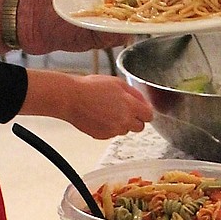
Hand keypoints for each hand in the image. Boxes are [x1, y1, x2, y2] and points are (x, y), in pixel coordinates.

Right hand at [22, 72, 152, 138]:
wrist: (72, 98)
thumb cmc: (91, 88)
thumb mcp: (117, 83)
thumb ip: (134, 93)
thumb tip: (143, 102)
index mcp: (130, 106)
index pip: (149, 116)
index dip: (145, 112)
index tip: (141, 109)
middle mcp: (124, 121)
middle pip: (139, 127)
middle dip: (135, 119)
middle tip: (124, 109)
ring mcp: (113, 130)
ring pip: (125, 130)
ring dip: (121, 123)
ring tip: (108, 110)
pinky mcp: (102, 136)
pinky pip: (112, 133)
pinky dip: (109, 127)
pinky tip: (100, 116)